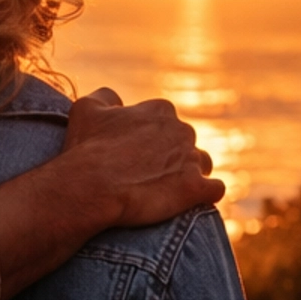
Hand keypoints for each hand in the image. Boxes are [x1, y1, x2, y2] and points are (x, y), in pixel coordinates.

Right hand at [62, 89, 224, 229]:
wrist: (90, 188)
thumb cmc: (86, 149)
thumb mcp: (86, 108)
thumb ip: (105, 97)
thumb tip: (116, 100)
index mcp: (160, 110)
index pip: (166, 121)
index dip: (152, 139)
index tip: (136, 155)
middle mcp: (181, 130)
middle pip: (185, 143)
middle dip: (172, 157)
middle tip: (148, 176)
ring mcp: (191, 159)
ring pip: (202, 164)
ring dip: (190, 175)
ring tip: (168, 192)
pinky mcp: (196, 188)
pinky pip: (214, 189)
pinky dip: (205, 195)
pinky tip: (191, 203)